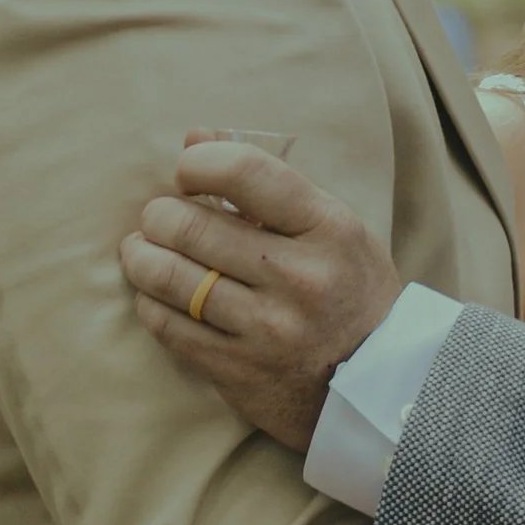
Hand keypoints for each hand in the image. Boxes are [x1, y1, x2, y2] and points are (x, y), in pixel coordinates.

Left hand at [120, 136, 401, 452]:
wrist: (383, 387)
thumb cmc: (352, 292)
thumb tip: (195, 137)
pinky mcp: (239, 371)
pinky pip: (167, 325)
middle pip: (191, 226)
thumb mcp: (333, 228)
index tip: (189, 173)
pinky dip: (150, 302)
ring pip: (168, 277)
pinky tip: (156, 293)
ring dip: (141, 256)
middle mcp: (300, 278)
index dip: (198, 163)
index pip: (245, 172)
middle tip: (160, 217)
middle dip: (160, 214)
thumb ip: (267, 182)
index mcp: (329, 230)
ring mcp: (267, 329)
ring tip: (143, 250)